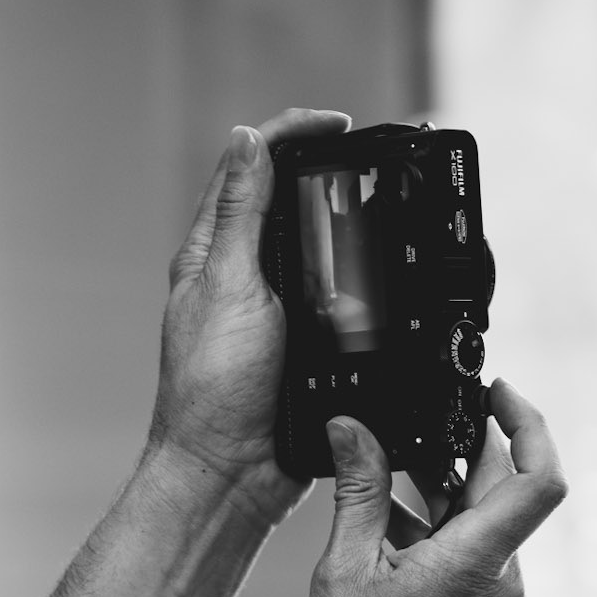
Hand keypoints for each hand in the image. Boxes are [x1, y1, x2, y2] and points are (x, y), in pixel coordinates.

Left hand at [147, 106, 350, 526]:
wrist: (233, 472)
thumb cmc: (214, 388)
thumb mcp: (229, 286)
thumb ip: (240, 214)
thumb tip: (247, 139)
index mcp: (213, 253)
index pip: (251, 168)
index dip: (294, 133)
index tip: (339, 125)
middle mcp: (240, 277)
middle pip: (285, 202)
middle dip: (327, 171)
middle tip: (373, 157)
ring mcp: (272, 312)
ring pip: (314, 249)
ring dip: (345, 223)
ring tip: (383, 203)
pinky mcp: (300, 348)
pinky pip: (334, 300)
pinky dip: (357, 279)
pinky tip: (380, 274)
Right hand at [294, 379, 567, 596]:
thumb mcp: (342, 574)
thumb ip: (356, 493)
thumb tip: (354, 431)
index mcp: (474, 561)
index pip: (538, 474)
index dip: (526, 420)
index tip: (492, 391)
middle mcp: (503, 578)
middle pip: (503, 488)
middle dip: (459, 452)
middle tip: (406, 436)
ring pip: (483, 521)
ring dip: (439, 496)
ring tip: (379, 496)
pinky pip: (473, 554)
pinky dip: (436, 534)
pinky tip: (385, 541)